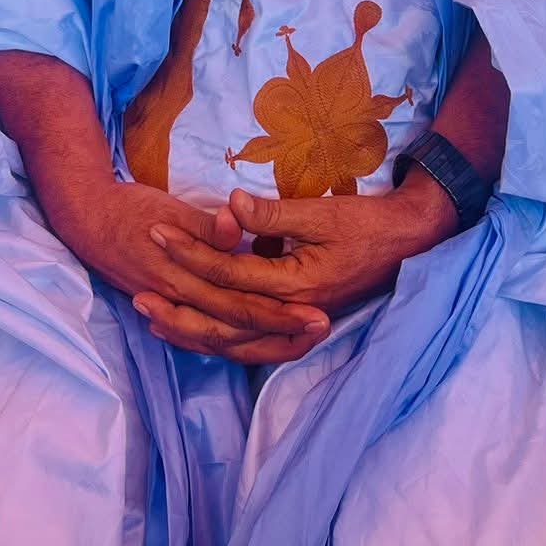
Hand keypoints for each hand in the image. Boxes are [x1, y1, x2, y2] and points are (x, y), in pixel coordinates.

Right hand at [47, 178, 330, 364]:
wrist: (86, 219)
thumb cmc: (131, 208)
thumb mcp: (169, 209)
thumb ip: (204, 225)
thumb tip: (233, 225)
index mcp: (185, 277)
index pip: (242, 304)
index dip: (280, 312)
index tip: (316, 313)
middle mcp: (182, 302)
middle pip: (239, 330)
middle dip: (281, 334)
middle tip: (321, 328)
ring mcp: (174, 309)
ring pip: (223, 340)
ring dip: (263, 342)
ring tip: (300, 340)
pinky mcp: (169, 308)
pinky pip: (204, 337)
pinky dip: (231, 343)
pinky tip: (257, 343)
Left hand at [139, 179, 456, 334]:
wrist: (408, 241)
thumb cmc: (367, 223)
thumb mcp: (322, 212)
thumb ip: (272, 214)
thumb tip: (228, 206)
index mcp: (294, 284)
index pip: (228, 274)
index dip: (190, 254)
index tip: (158, 235)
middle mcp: (291, 311)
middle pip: (222, 320)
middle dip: (178, 306)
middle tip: (136, 294)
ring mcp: (295, 320)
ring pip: (233, 340)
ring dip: (192, 330)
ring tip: (154, 320)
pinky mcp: (297, 319)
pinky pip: (251, 339)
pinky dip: (219, 336)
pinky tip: (195, 327)